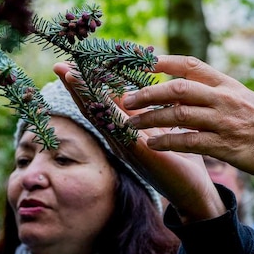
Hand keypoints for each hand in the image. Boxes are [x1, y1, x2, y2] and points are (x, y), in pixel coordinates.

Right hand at [53, 62, 226, 222]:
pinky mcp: (141, 153)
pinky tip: (100, 98)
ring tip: (71, 76)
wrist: (194, 188)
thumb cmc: (177, 155)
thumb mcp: (155, 126)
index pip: (99, 103)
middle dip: (76, 87)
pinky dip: (109, 113)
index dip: (84, 84)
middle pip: (92, 108)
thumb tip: (130, 87)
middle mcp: (118, 138)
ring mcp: (126, 147)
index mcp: (123, 130)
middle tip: (59, 65)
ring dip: (85, 95)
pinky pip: (121, 129)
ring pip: (100, 116)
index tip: (69, 65)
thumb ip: (140, 110)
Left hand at [120, 55, 253, 178]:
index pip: (190, 66)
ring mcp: (226, 122)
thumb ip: (216, 91)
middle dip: (148, 92)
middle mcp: (225, 99)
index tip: (139, 60)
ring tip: (130, 123)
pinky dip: (167, 142)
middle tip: (125, 98)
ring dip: (150, 119)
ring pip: (180, 116)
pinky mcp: (227, 146)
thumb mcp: (244, 98)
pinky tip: (151, 144)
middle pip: (179, 90)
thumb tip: (186, 83)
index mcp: (227, 85)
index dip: (163, 61)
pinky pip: (190, 142)